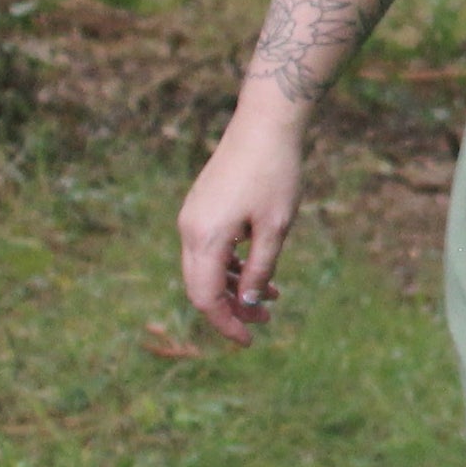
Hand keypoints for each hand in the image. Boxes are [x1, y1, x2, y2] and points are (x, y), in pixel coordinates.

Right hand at [176, 98, 306, 346]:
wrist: (265, 124)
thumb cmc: (276, 174)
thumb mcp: (275, 228)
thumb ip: (260, 269)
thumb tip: (247, 305)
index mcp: (204, 238)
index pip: (204, 297)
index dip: (225, 323)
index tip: (249, 342)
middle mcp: (189, 230)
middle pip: (201, 286)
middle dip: (231, 308)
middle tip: (267, 321)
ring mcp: (193, 217)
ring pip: (205, 268)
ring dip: (235, 286)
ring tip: (273, 296)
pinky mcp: (202, 207)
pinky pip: (210, 248)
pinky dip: (231, 264)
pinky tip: (259, 269)